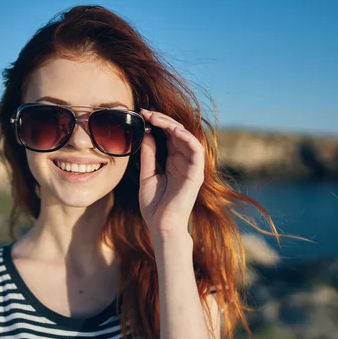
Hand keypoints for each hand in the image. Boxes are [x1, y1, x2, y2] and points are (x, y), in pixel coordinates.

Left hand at [138, 108, 204, 248]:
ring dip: (172, 124)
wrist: (161, 226)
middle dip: (162, 119)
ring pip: (187, 136)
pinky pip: (196, 149)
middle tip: (145, 112)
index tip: (141, 115)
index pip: (168, 136)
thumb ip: (149, 155)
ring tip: (155, 117)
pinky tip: (171, 130)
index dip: (157, 123)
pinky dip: (185, 136)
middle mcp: (184, 161)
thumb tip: (148, 134)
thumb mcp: (147, 175)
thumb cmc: (154, 206)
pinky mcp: (196, 173)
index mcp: (173, 161)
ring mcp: (191, 167)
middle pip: (177, 132)